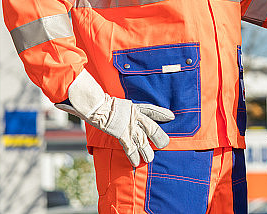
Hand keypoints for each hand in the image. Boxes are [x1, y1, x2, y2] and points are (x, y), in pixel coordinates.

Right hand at [56, 69, 173, 165]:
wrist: (96, 105)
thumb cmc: (102, 103)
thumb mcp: (116, 103)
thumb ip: (122, 109)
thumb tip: (121, 111)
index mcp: (134, 107)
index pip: (151, 110)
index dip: (161, 113)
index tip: (171, 116)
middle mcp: (135, 116)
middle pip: (151, 127)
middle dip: (159, 136)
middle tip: (165, 144)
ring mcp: (129, 125)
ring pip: (143, 140)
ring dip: (147, 151)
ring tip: (150, 158)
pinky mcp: (122, 134)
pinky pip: (131, 148)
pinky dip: (134, 156)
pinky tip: (136, 162)